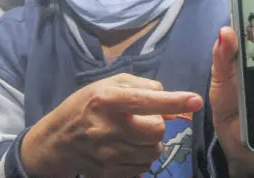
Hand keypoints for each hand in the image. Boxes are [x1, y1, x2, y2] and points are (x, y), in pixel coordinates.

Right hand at [21, 73, 202, 177]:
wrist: (58, 140)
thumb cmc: (86, 105)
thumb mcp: (109, 85)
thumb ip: (142, 87)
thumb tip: (171, 97)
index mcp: (107, 100)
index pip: (146, 100)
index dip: (174, 101)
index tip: (195, 100)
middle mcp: (107, 127)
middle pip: (157, 131)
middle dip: (157, 125)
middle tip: (144, 121)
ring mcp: (108, 154)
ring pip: (153, 151)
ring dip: (150, 143)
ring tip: (133, 135)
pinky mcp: (110, 173)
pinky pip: (143, 167)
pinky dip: (142, 157)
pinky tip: (127, 148)